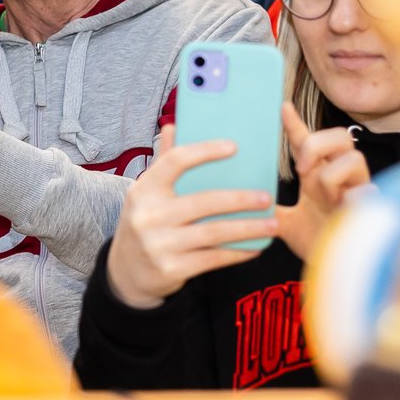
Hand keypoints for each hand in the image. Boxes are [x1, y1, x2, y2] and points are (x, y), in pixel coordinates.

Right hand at [104, 127, 276, 309]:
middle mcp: (149, 215)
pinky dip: (238, 252)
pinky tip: (256, 247)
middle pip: (203, 201)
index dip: (205, 152)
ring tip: (272, 224)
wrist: (127, 272)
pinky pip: (213, 258)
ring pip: (214, 232)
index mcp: (144, 190)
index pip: (175, 162)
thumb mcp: (147, 194)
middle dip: (241, 199)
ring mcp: (159, 244)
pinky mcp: (172, 269)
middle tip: (267, 197)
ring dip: (248, 228)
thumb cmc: (145, 223)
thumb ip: (164, 163)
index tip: (234, 147)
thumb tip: (174, 126)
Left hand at [273, 104, 367, 261]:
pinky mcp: (371, 208)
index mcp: (317, 176)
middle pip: (340, 136)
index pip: (308, 142)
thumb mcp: (284, 222)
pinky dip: (358, 194)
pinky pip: (371, 191)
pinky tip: (350, 202)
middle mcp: (340, 178)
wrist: (336, 272)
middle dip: (318, 144)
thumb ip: (268, 207)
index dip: (296, 124)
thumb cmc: (315, 242)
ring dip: (333, 175)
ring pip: (355, 159)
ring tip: (323, 195)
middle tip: (301, 167)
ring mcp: (357, 191)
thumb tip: (239, 199)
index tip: (282, 107)